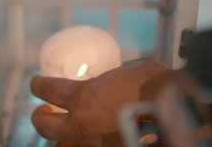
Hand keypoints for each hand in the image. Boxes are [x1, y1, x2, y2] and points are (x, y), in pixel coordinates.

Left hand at [30, 59, 171, 145]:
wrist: (175, 112)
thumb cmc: (152, 84)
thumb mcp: (126, 71)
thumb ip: (111, 77)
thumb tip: (110, 80)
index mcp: (82, 97)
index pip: (48, 90)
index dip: (38, 85)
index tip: (36, 82)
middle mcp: (81, 124)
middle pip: (44, 125)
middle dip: (38, 117)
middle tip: (41, 111)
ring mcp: (92, 143)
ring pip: (61, 144)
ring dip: (58, 136)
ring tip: (61, 130)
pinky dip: (80, 142)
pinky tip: (86, 137)